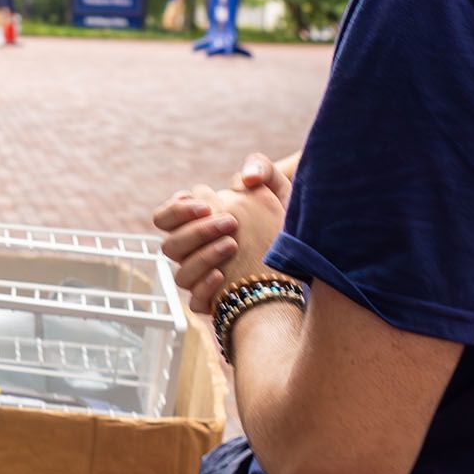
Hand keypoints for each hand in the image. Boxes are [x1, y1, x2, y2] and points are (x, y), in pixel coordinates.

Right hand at [151, 154, 290, 312]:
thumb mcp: (281, 192)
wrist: (309, 261)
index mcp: (198, 225)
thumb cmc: (287, 224)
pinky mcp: (215, 303)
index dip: (177, 211)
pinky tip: (223, 276)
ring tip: (234, 245)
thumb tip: (245, 177)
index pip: (164, 218)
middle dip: (196, 232)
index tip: (205, 206)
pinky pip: (196, 302)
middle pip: (169, 245)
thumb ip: (262, 170)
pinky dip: (205, 288)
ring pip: (181, 275)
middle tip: (230, 223)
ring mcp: (203, 279)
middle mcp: (195, 253)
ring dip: (203, 257)